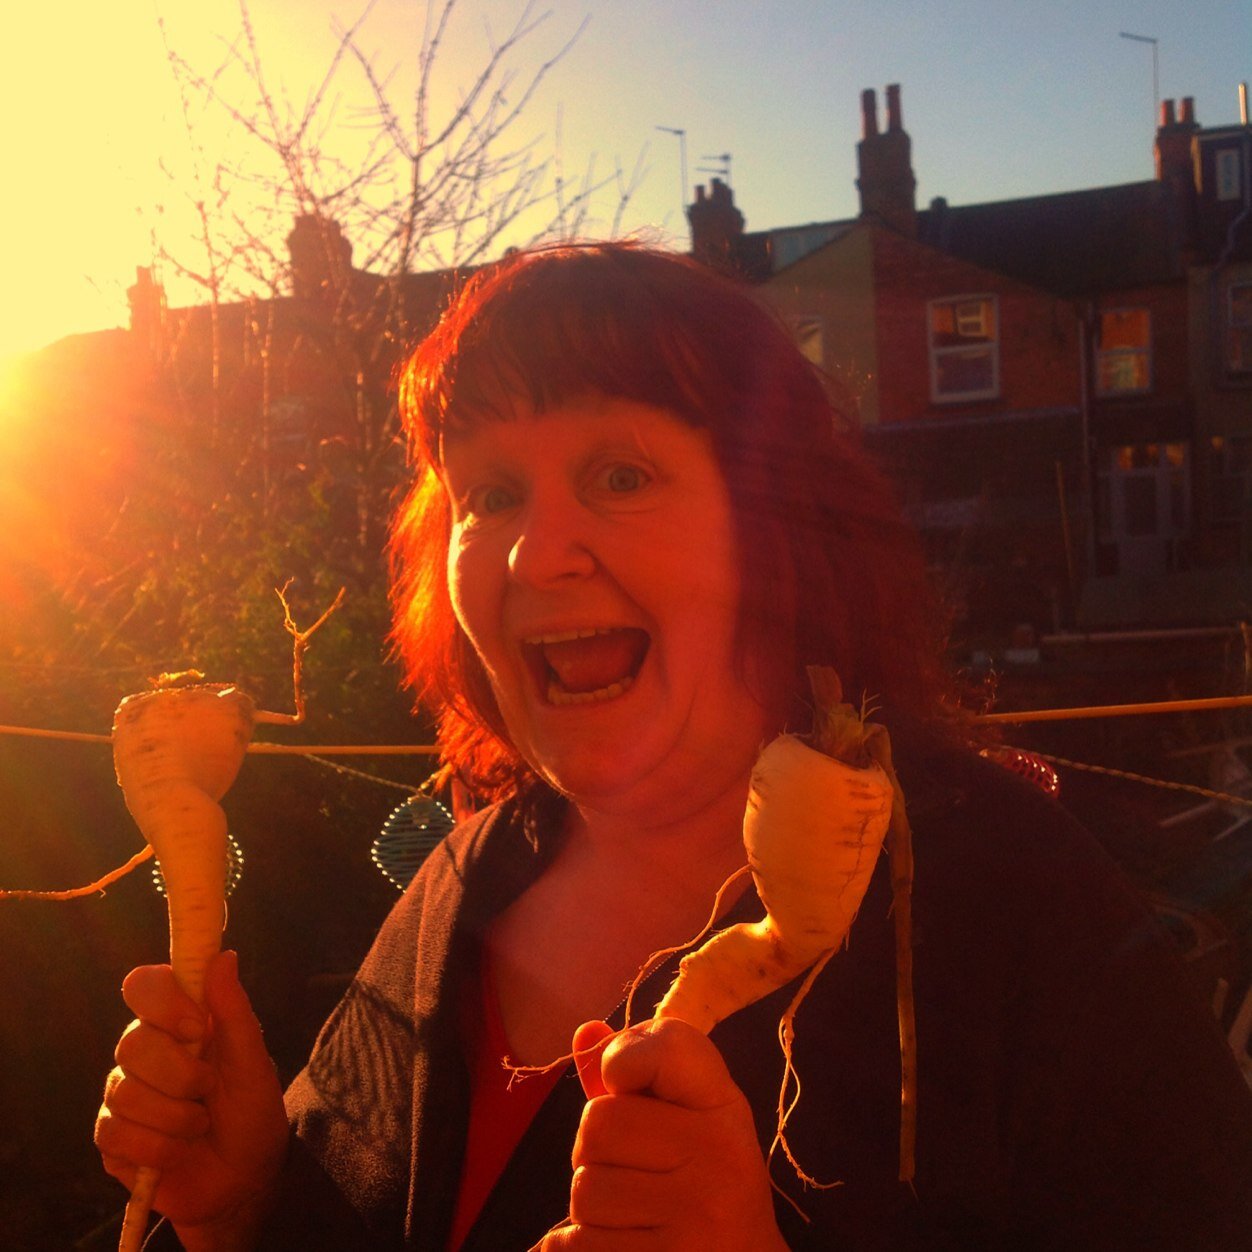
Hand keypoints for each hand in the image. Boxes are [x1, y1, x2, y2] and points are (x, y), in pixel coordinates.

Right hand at [95, 950, 287, 1239]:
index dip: (164, 1003)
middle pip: (132, 1042)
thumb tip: (222, 955)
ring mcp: (123, 1094)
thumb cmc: (251, 1111)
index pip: (143, 985)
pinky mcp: (111, 1138)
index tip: (199, 1027)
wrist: (244, 1177)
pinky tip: (178, 1151)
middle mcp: (144, 1051)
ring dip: (176, 1117)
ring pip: (125, 1093)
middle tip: (209, 1089)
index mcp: (178, 1021)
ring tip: (200, 1124)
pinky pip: (116, 1134)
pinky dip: (158, 1148)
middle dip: (181, 1074)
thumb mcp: (253, 1060)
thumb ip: (234, 1010)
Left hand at [538, 1017, 787, 1250]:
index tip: (625, 1086)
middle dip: (596, 1152)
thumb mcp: (686, 1126)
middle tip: (632, 1176)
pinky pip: (571, 1245)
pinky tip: (621, 1248)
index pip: (667, 1044)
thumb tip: (585, 1030)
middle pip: (597, 1123)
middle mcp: (719, 1157)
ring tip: (633, 1220)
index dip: (624, 1058)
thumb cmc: (704, 1193)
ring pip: (582, 1190)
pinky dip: (578, 1250)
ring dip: (590, 1211)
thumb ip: (634, 1076)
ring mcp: (695, 1218)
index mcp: (725, 1111)